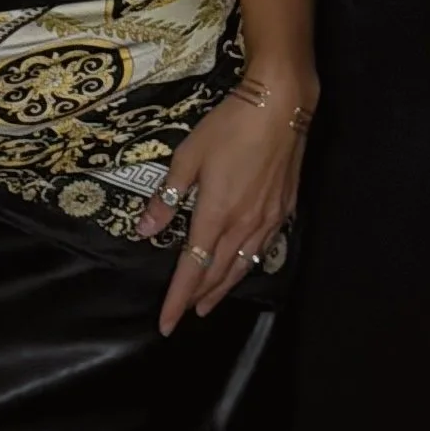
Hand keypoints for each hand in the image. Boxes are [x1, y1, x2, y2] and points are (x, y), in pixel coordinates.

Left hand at [141, 92, 302, 332]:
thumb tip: (146, 231)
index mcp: (216, 214)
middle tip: (185, 315)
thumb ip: (167, 198)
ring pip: (243, 266)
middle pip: (218, 273)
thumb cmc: (229, 127)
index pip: (193, 268)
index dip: (178, 299)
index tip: (166, 324)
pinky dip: (247, 265)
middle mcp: (244, 225)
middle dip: (199, 297)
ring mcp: (268, 219)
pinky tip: (242, 267)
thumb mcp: (188, 157)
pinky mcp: (284, 209)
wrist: (279, 106)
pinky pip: (262, 249)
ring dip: (224, 288)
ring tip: (209, 303)